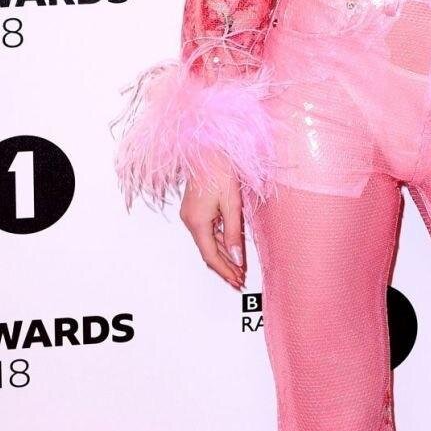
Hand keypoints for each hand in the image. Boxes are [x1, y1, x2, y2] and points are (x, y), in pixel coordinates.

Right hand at [180, 164, 245, 289]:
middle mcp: (190, 221)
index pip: (211, 255)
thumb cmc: (219, 171)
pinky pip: (208, 232)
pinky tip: (231, 249)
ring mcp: (191, 216)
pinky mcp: (195, 210)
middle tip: (239, 280)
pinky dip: (220, 243)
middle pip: (208, 251)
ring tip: (238, 269)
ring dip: (223, 256)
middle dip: (224, 267)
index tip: (236, 281)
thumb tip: (236, 258)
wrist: (207, 149)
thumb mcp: (232, 204)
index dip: (224, 270)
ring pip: (208, 243)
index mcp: (197, 222)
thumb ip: (233, 233)